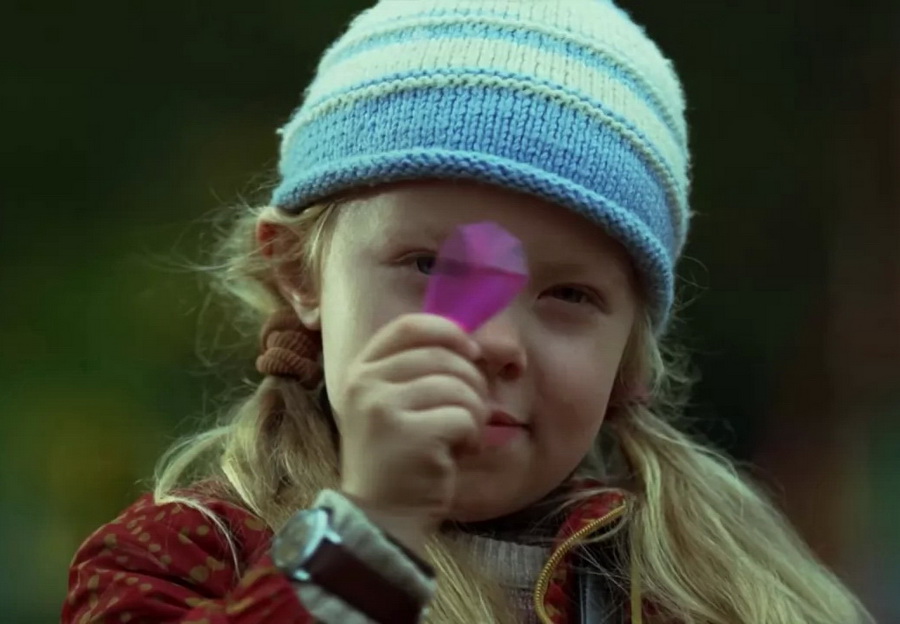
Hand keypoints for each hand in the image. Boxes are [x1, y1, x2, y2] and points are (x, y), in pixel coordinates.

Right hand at [338, 313, 488, 556]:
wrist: (381, 517)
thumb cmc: (397, 458)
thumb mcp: (392, 404)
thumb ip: (416, 371)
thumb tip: (470, 343)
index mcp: (362, 370)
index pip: (409, 326)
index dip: (448, 331)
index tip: (471, 350)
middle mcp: (366, 383)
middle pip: (442, 356)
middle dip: (472, 381)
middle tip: (472, 410)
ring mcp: (384, 408)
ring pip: (458, 386)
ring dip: (475, 411)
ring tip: (464, 435)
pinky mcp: (410, 435)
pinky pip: (464, 416)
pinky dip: (473, 435)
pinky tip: (459, 452)